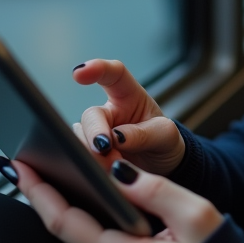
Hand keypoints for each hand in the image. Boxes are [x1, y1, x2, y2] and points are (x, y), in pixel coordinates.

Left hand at [14, 159, 222, 242]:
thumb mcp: (195, 215)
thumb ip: (155, 190)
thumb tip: (117, 168)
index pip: (64, 221)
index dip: (37, 192)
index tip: (19, 166)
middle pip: (61, 229)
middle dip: (39, 195)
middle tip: (21, 164)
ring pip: (74, 235)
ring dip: (55, 205)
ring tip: (42, 175)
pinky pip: (89, 239)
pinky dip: (75, 216)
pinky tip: (75, 198)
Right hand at [74, 59, 185, 174]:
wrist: (163, 169)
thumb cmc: (164, 143)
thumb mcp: (165, 135)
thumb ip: (144, 134)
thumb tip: (116, 137)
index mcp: (129, 96)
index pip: (114, 75)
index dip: (97, 68)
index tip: (79, 73)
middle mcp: (109, 113)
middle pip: (92, 115)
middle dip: (95, 131)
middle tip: (105, 148)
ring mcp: (97, 134)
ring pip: (80, 137)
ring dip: (94, 154)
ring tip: (115, 167)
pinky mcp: (90, 155)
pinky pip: (78, 157)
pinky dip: (90, 167)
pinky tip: (104, 174)